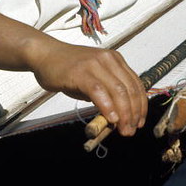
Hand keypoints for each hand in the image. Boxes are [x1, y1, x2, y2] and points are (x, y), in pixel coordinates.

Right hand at [29, 41, 146, 136]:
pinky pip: (99, 91)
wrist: (44, 54)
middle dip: (133, 113)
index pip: (136, 84)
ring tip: (123, 129)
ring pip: (118, 91)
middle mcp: (108, 60)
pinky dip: (107, 106)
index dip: (141, 106)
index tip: (139, 122)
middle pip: (130, 89)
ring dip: (123, 113)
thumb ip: (106, 93)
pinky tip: (110, 119)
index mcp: (115, 60)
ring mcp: (95, 64)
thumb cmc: (67, 69)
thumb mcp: (92, 78)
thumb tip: (117, 117)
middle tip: (131, 130)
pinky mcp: (81, 72)